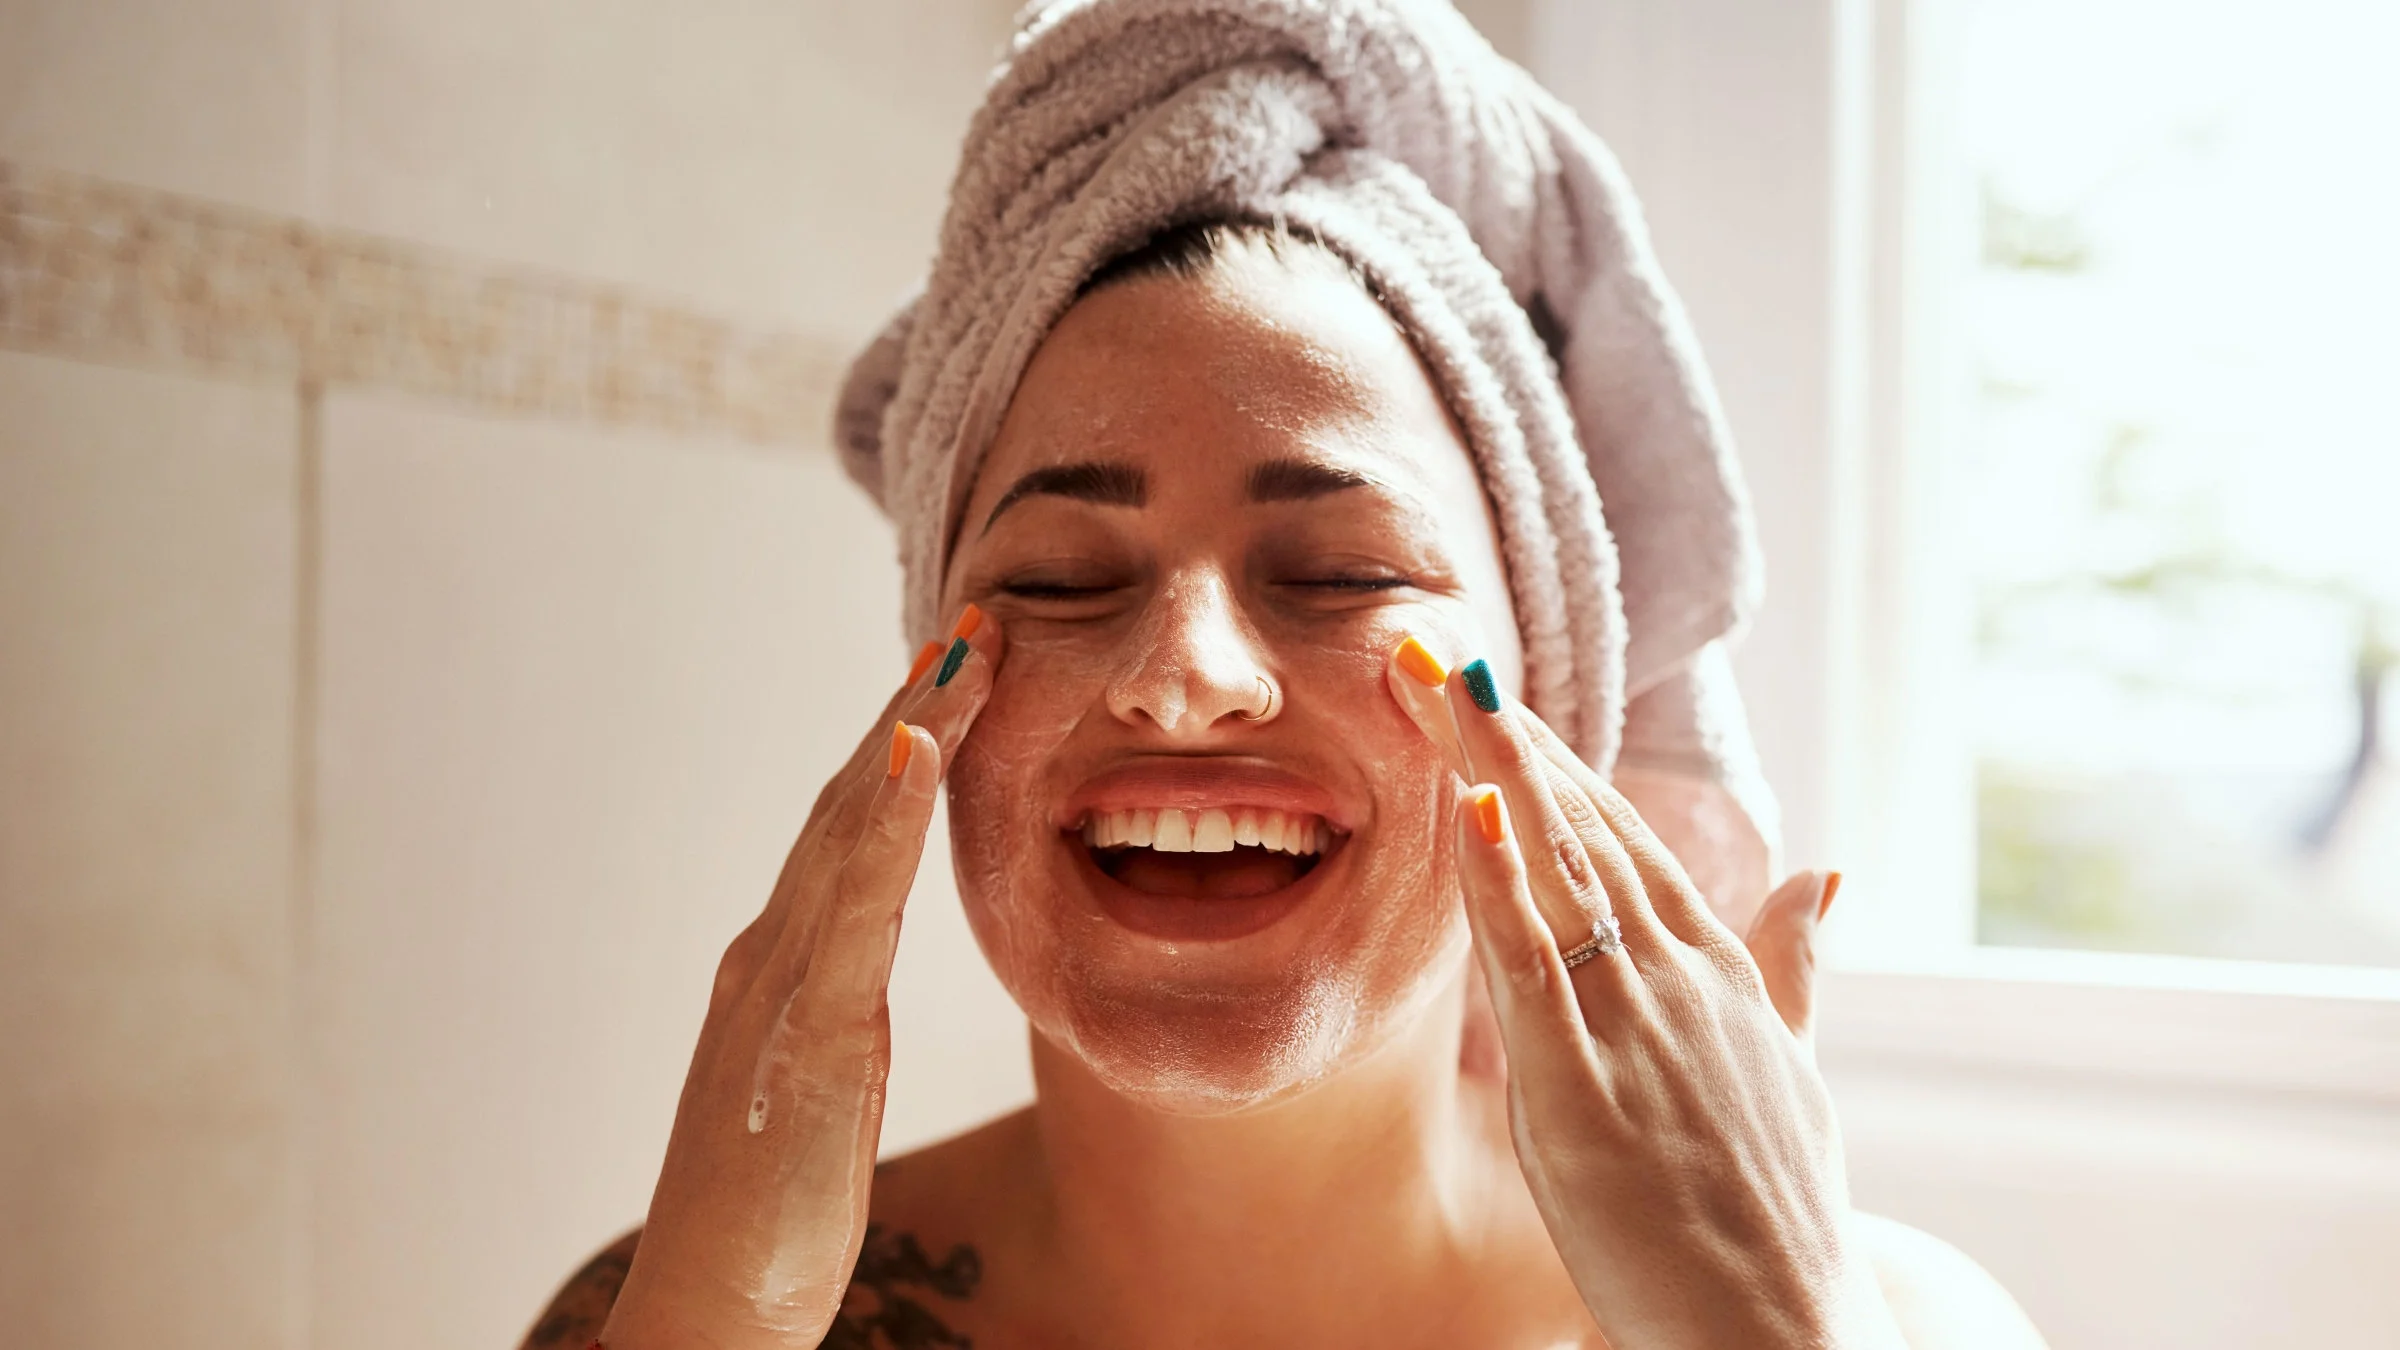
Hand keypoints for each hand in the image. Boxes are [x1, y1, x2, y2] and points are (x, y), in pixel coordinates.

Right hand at [601, 613, 1003, 1349]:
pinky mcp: (807, 1029)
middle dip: (913, 708)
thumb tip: (854, 990)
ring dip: (907, 729)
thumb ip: (831, 1024)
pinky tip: (916, 750)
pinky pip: (853, 903)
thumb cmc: (765, 1214)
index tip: (954, 676)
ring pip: (847, 829)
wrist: (709, 1305)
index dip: (902, 748)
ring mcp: (783, 984)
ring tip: (961, 652)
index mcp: (786, 968)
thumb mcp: (816, 1092)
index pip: (850, 832)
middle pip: (849, 805)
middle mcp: (774, 954)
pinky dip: (881, 818)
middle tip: (972, 624)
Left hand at [1386, 638, 1899, 1349]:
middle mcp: (1679, 981)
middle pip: (1580, 831)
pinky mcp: (1584, 1091)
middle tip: (1438, 649)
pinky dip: (1501, 884)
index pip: (1625, 839)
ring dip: (1494, 773)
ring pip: (1554, 873)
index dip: (1554, 763)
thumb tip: (1828, 875)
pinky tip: (1469, 811)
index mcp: (1721, 973)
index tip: (1495, 692)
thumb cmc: (1783, 1210)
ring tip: (1444, 685)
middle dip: (1506, 737)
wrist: (1787, 1332)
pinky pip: (1531, 967)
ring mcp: (1635, 1029)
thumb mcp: (1797, 1071)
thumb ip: (1799, 967)